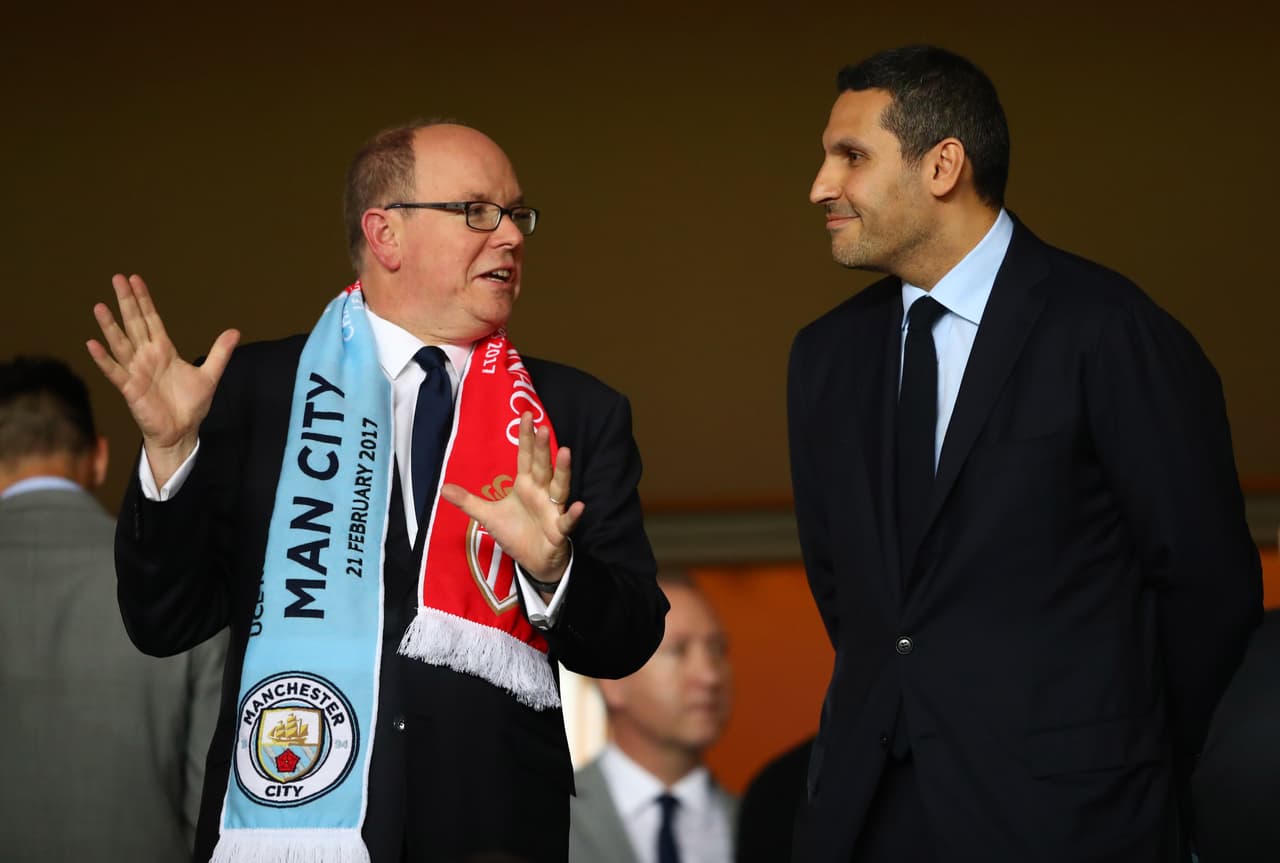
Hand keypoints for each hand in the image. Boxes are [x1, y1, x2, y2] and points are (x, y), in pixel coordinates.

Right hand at [86, 273, 239, 486]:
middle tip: (116, 278)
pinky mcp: (130, 388)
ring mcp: (136, 371)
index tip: (135, 279)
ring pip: (121, 344)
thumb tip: (235, 331)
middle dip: (126, 302)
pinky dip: (103, 358)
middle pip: (135, 324)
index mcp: (164, 351)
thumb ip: (220, 353)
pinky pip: (114, 371)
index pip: (151, 319)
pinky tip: (92, 343)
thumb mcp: (210, 375)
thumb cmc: (191, 405)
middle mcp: (147, 357)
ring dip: (110, 326)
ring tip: (100, 306)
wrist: (182, 432)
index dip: (144, 300)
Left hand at [440, 412, 583, 584]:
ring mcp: (552, 509)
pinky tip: (580, 506)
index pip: (525, 457)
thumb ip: (469, 501)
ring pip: (559, 487)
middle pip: (542, 467)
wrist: (534, 561)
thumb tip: (443, 488)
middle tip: (542, 428)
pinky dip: (573, 515)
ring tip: (566, 453)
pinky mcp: (559, 530)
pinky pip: (567, 521)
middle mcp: (541, 492)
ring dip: (562, 471)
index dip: (526, 438)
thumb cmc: (516, 533)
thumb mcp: (488, 516)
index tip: (527, 416)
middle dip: (542, 449)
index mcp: (526, 485)